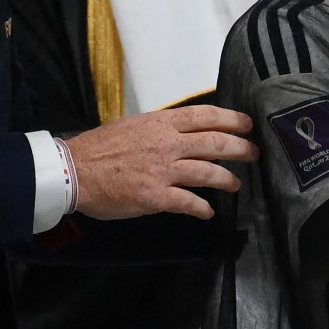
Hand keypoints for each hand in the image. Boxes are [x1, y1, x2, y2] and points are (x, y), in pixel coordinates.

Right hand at [63, 105, 257, 219]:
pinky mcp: (155, 196)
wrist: (74, 171)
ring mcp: (163, 170)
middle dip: (240, 148)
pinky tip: (208, 212)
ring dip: (227, 179)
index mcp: (160, 123)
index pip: (204, 116)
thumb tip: (180, 133)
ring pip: (208, 173)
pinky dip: (202, 208)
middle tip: (254, 153)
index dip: (231, 119)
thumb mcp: (132, 125)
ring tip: (236, 184)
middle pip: (214, 142)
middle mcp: (166, 144)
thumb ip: (159, 129)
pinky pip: (188, 202)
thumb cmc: (99, 148)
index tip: (248, 123)